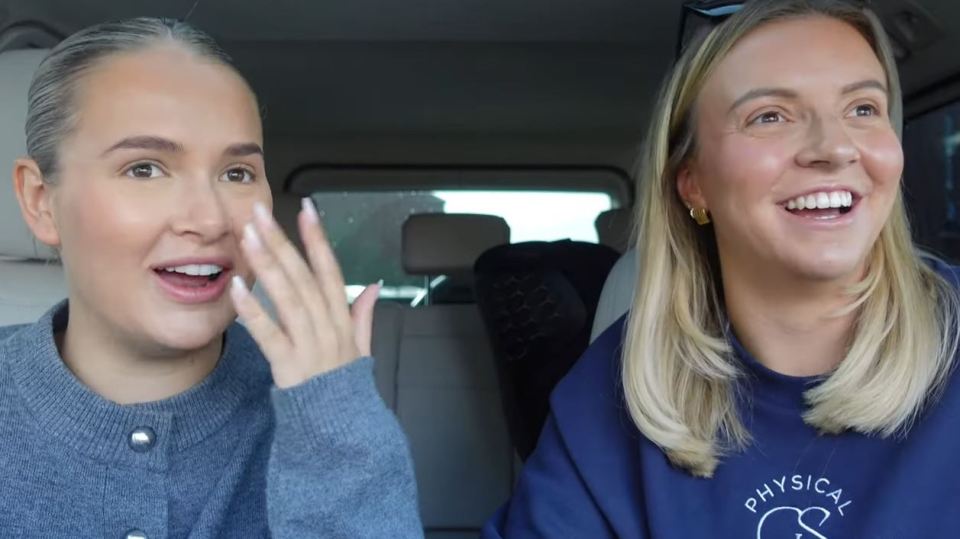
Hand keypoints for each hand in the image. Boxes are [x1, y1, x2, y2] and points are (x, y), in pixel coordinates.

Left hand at [229, 198, 379, 388]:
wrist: (341, 431)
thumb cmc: (344, 388)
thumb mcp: (361, 349)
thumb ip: (364, 315)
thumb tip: (375, 285)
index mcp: (343, 319)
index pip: (331, 271)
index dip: (319, 239)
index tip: (307, 209)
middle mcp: (329, 327)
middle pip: (304, 277)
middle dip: (283, 241)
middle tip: (260, 211)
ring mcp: (310, 346)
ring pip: (288, 298)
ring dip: (268, 264)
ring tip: (248, 236)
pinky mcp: (290, 367)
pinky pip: (269, 335)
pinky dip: (254, 310)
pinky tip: (238, 287)